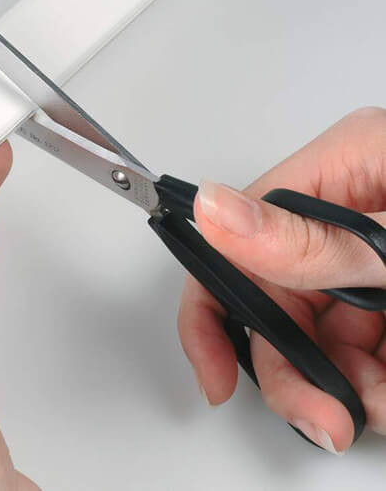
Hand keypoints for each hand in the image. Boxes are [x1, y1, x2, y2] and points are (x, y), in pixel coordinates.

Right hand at [178, 106, 385, 454]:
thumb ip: (305, 238)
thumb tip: (213, 213)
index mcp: (342, 168)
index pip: (235, 231)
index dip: (214, 305)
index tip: (214, 370)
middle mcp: (347, 209)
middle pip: (275, 293)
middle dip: (293, 366)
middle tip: (320, 415)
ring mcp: (371, 251)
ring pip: (318, 328)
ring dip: (342, 382)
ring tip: (374, 405)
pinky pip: (357, 341)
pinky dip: (369, 378)